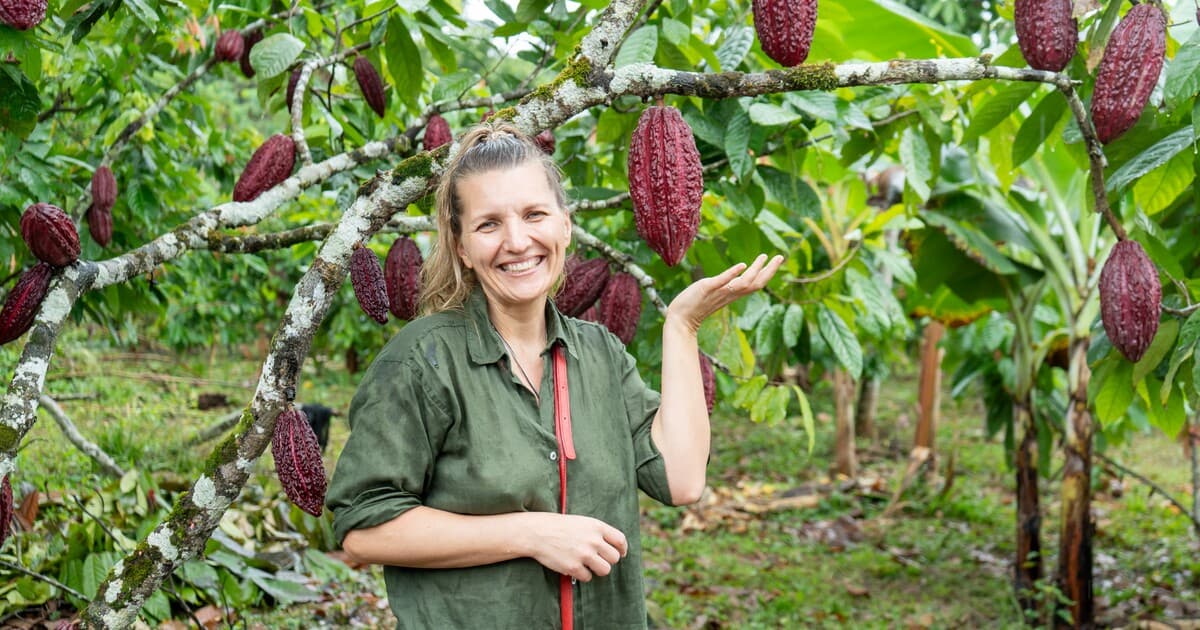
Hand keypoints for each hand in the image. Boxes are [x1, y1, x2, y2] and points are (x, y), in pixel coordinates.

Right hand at [524, 513, 627, 581]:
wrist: (537, 532)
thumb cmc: (560, 527)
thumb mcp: (583, 522)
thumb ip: (599, 533)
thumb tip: (616, 548)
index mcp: (597, 526)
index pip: (620, 540)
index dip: (622, 549)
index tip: (620, 554)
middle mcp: (593, 540)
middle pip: (614, 558)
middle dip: (607, 560)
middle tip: (596, 559)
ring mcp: (584, 554)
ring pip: (605, 570)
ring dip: (598, 570)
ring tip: (587, 565)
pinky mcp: (574, 567)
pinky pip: (587, 577)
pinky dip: (582, 575)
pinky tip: (574, 567)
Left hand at [667, 254, 784, 333]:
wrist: (680, 319)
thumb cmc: (694, 306)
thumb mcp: (714, 292)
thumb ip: (726, 284)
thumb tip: (737, 275)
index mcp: (732, 294)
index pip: (755, 284)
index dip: (768, 272)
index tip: (777, 259)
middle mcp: (729, 294)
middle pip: (755, 284)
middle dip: (769, 270)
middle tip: (780, 256)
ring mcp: (718, 292)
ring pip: (743, 283)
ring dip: (755, 270)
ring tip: (763, 256)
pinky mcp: (706, 289)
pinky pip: (721, 282)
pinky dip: (732, 274)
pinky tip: (741, 265)